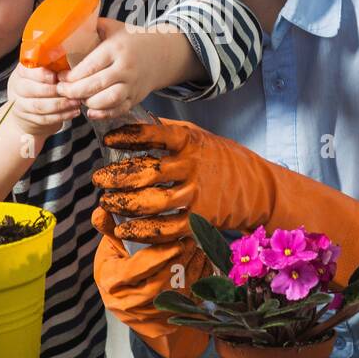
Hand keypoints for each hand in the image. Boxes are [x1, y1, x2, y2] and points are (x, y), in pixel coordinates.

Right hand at [4, 63, 79, 140]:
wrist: (31, 106)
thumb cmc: (44, 83)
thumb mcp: (47, 71)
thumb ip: (55, 68)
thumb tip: (71, 69)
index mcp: (22, 71)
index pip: (26, 71)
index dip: (41, 74)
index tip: (56, 76)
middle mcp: (17, 87)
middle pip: (31, 89)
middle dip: (54, 91)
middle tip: (71, 90)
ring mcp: (20, 104)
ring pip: (39, 106)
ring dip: (60, 104)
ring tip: (76, 102)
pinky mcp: (27, 119)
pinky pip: (44, 118)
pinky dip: (61, 116)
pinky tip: (73, 112)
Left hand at [54, 17, 186, 120]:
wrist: (162, 53)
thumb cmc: (133, 40)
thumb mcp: (115, 27)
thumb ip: (93, 25)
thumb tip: (68, 23)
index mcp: (117, 49)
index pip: (90, 65)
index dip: (72, 75)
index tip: (60, 77)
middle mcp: (126, 68)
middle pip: (96, 84)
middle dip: (74, 91)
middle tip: (61, 90)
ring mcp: (132, 85)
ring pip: (108, 100)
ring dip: (88, 103)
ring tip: (77, 99)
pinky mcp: (136, 97)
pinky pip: (119, 110)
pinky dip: (103, 114)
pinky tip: (91, 111)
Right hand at [91, 206, 211, 357]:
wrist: (128, 299)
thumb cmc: (120, 264)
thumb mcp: (111, 246)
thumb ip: (109, 228)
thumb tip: (101, 209)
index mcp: (110, 281)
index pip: (135, 270)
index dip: (158, 256)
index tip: (177, 242)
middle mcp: (125, 304)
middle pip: (158, 285)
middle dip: (179, 262)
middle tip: (190, 242)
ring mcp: (144, 318)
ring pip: (174, 296)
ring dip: (191, 272)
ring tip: (197, 251)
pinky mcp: (162, 325)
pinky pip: (186, 306)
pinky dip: (197, 285)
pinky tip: (201, 267)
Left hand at [92, 118, 358, 286]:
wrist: (260, 189)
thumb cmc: (224, 159)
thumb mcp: (201, 137)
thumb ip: (171, 133)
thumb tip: (134, 127)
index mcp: (192, 141)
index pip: (154, 135)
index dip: (127, 137)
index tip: (107, 139)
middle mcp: (194, 167)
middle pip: (146, 172)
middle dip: (116, 176)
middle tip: (98, 178)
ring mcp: (197, 195)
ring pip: (151, 201)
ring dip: (123, 203)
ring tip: (106, 202)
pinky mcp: (200, 220)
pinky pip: (165, 228)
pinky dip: (140, 230)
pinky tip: (123, 228)